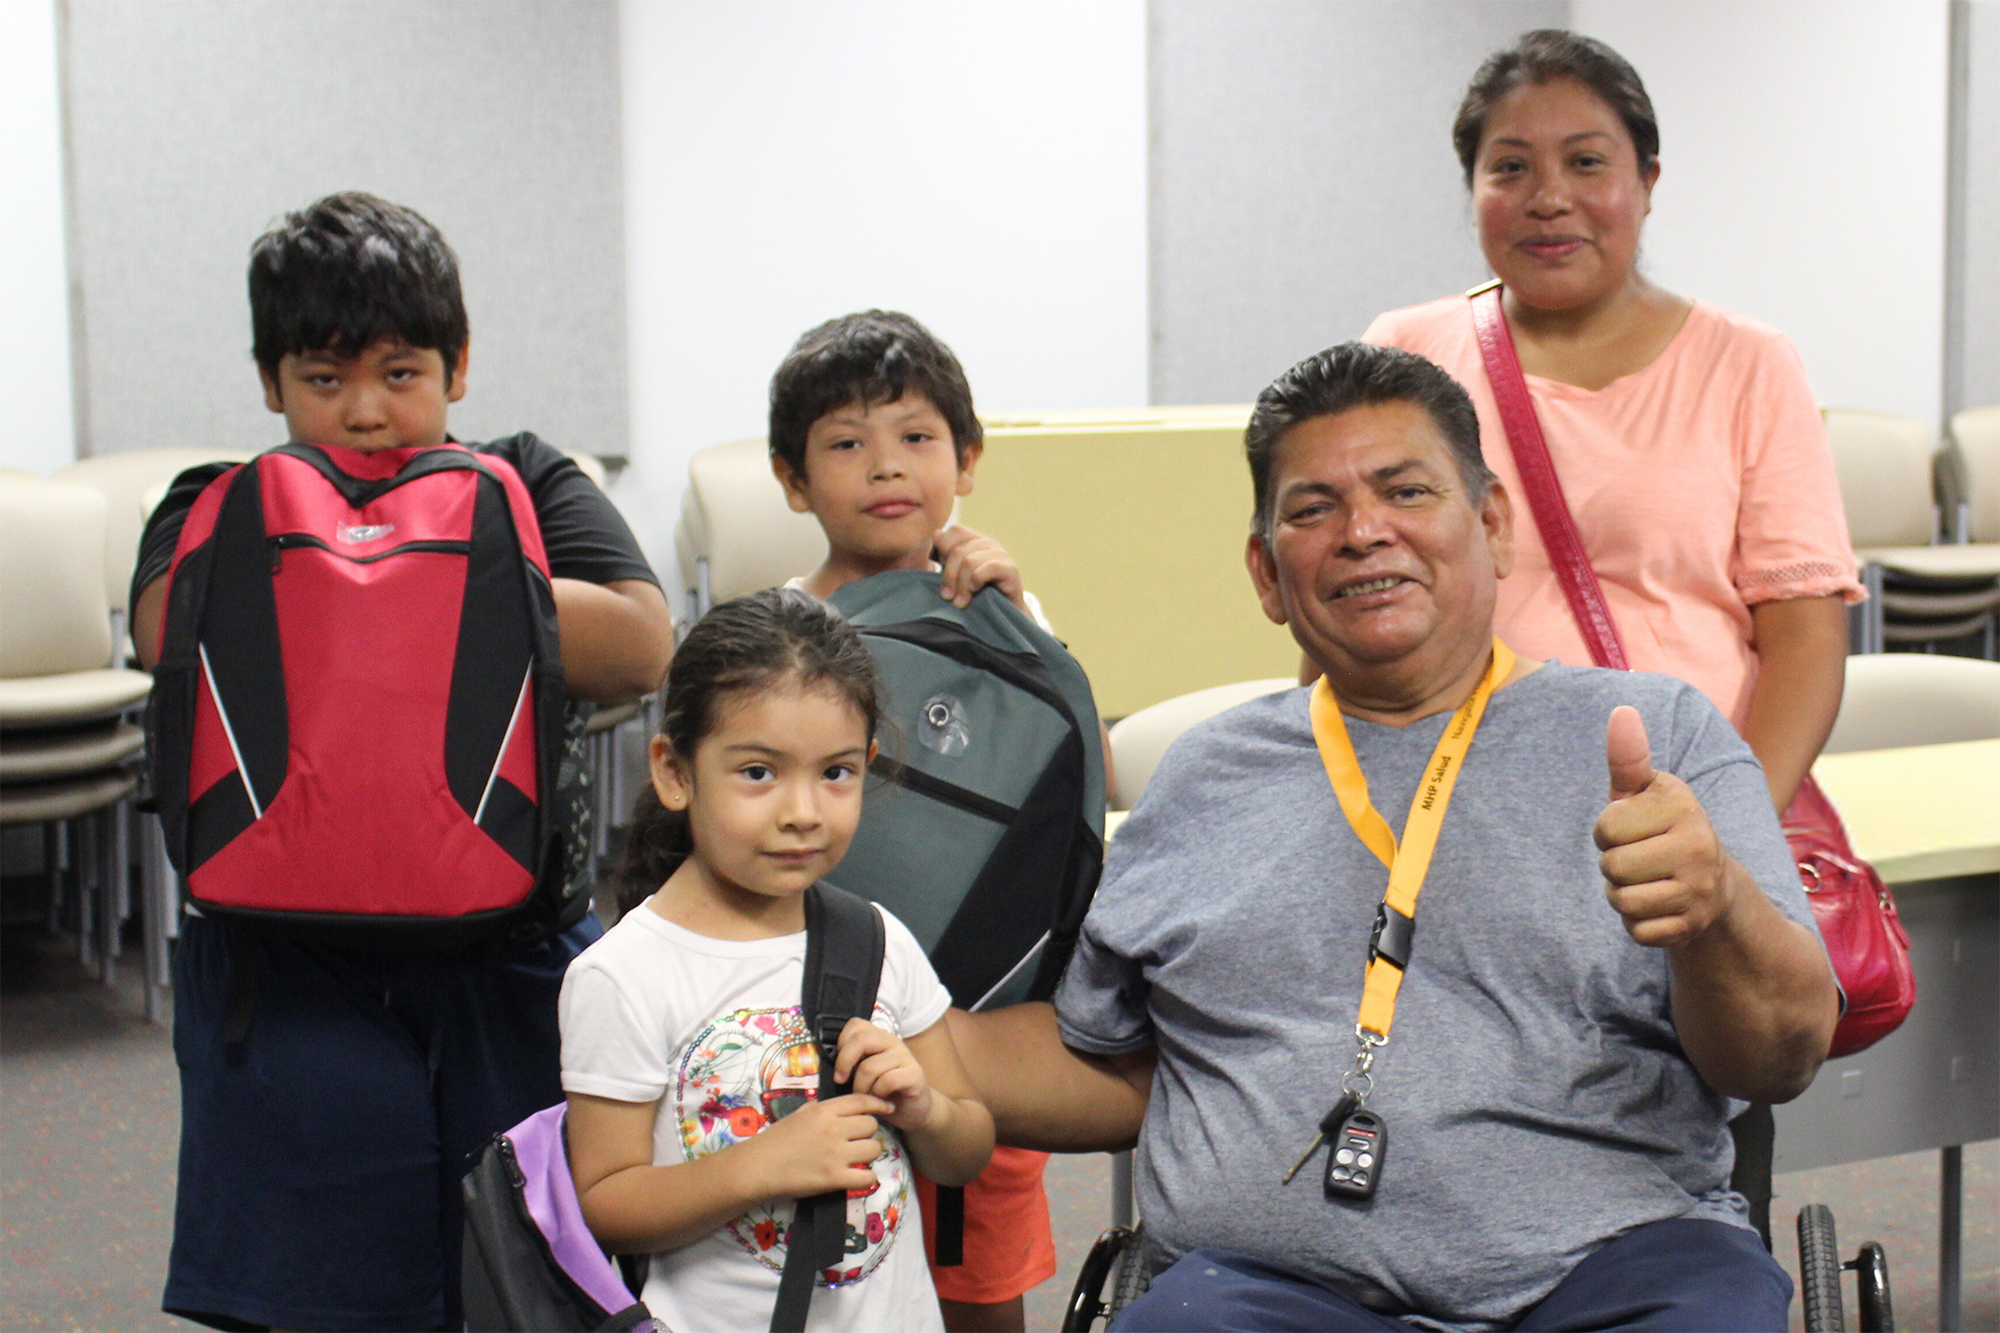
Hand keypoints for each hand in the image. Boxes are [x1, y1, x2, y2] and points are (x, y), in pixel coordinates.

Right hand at [752, 1091, 889, 1199]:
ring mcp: (836, 1154)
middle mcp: (834, 1128)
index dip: (878, 1104)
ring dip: (869, 1155)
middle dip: (867, 1133)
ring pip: (875, 1149)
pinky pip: (868, 1177)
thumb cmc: (775, 1140)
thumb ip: (821, 1109)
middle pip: (871, 1125)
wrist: (758, 1167)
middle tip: (857, 1141)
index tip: (887, 1109)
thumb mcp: (799, 1114)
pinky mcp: (835, 1179)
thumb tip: (841, 1107)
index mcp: (824, 1110)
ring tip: (857, 1159)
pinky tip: (858, 1178)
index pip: (862, 1101)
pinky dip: (867, 1179)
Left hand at [836, 1018, 935, 1131]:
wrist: (912, 1110)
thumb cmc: (882, 1092)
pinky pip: (888, 1081)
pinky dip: (878, 1094)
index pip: (855, 1025)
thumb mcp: (862, 1074)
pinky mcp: (915, 1074)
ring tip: (865, 1096)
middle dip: (845, 1062)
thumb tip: (826, 1062)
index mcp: (878, 1038)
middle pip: (862, 1039)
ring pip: (871, 1066)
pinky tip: (881, 1100)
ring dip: (861, 1087)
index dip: (842, 1043)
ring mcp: (905, 1057)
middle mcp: (893, 1042)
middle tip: (841, 1081)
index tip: (838, 1065)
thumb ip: (851, 1063)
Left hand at [932, 524, 1027, 611]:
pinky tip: (975, 591)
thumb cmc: (978, 592)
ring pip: (969, 562)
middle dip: (949, 576)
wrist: (1004, 612)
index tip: (941, 568)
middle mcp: (988, 543)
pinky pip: (989, 568)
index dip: (943, 548)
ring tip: (959, 601)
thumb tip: (937, 535)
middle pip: (958, 551)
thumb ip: (946, 555)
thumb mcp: (957, 573)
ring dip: (961, 585)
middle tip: (947, 596)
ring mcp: (1000, 554)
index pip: (955, 531)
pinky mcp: (1010, 569)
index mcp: (975, 540)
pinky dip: (977, 581)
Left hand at [1595, 706, 1732, 948]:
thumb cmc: (1660, 829)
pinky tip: (1659, 907)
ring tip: (1648, 881)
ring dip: (1622, 895)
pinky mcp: (1692, 926)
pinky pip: (1636, 931)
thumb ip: (1628, 758)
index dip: (1608, 831)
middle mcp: (1699, 846)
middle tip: (1641, 859)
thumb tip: (1621, 711)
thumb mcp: (1643, 792)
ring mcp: (1700, 890)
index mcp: (1682, 807)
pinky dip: (1637, 923)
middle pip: (1612, 867)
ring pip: (1621, 901)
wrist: (1713, 885)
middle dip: (1614, 866)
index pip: (1606, 828)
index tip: (1633, 829)